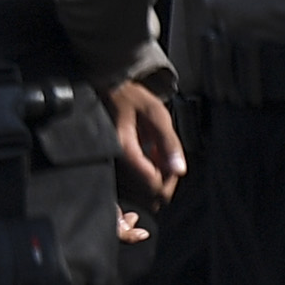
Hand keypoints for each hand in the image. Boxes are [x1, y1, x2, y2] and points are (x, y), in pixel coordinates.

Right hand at [109, 81, 185, 203]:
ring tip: (158, 157)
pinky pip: (131, 186)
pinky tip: (148, 159)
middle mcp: (114, 164)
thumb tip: (180, 171)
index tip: (174, 165)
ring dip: (154, 179)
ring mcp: (110, 168)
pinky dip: (144, 176)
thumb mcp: (156, 113)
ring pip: (138, 193)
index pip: (152, 183)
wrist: (104, 90)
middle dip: (163, 182)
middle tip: (169, 161)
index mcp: (125, 151)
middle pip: (146, 194)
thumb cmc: (130, 97)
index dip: (169, 179)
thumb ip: (169, 142)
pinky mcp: (110, 168)